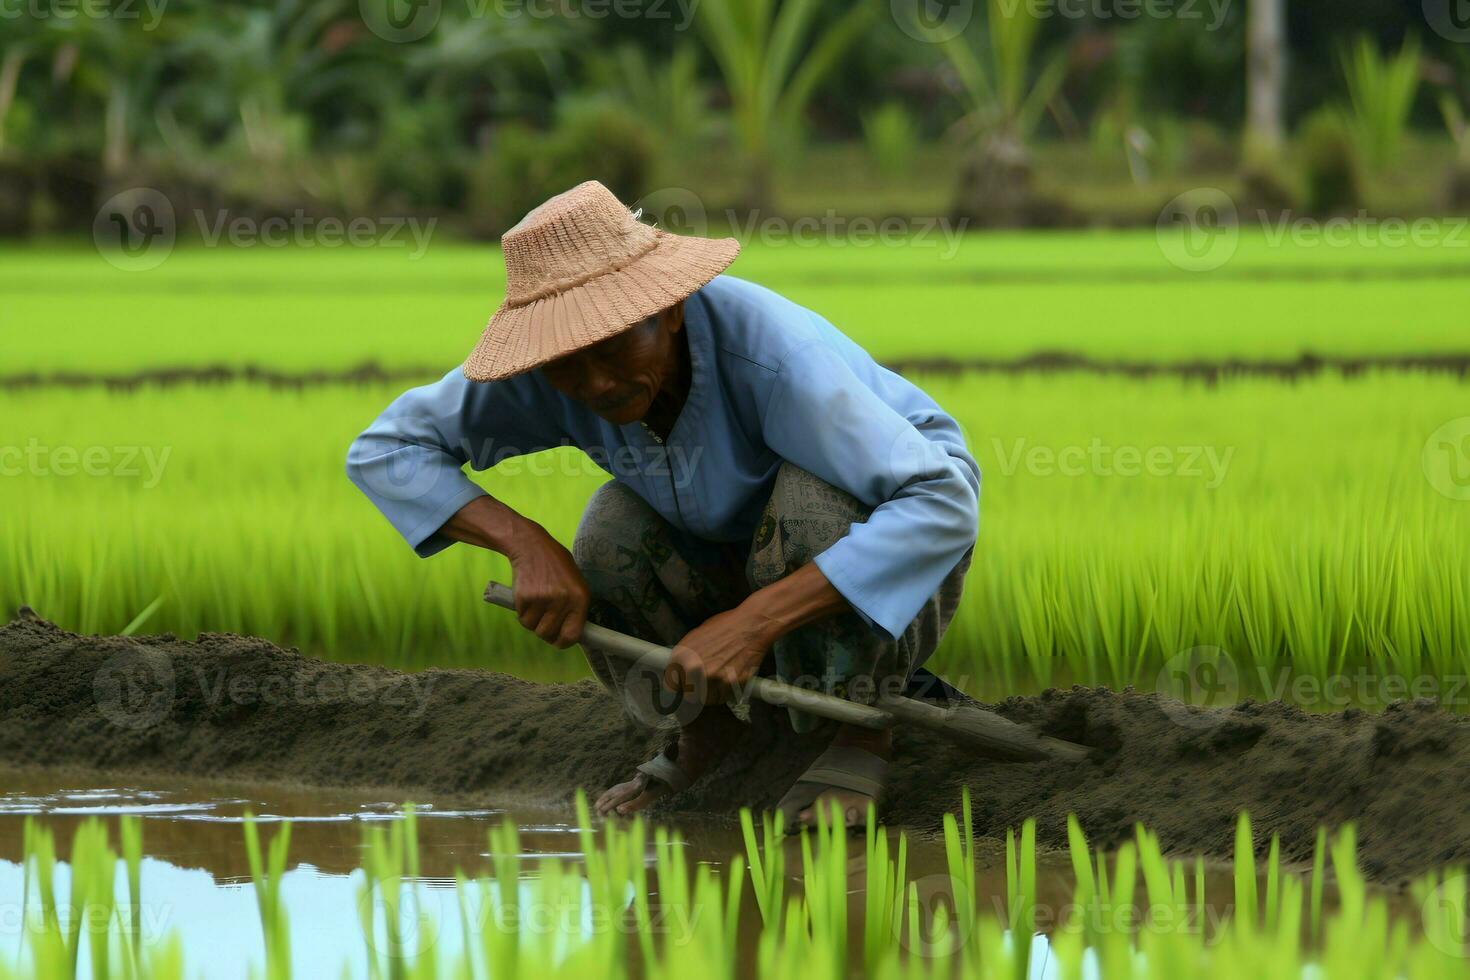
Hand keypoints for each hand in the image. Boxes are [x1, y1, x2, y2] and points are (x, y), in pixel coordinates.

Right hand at [506, 521, 589, 647]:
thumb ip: (575, 606)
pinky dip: (522, 613)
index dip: (564, 642)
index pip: (573, 634)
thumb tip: (571, 635)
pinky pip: (522, 618)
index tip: (558, 641)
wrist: (531, 545)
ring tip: (537, 604)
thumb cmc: (556, 566)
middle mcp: (563, 600)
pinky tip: (527, 597)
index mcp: (580, 597)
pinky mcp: (524, 598)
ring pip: (534, 628)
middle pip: (549, 634)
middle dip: (545, 631)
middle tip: (543, 618)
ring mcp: (543, 599)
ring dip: (533, 621)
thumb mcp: (575, 582)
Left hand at [667, 607, 775, 704]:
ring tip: (718, 681)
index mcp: (682, 655)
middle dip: (695, 692)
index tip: (684, 688)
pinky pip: (723, 697)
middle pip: (688, 696)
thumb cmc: (724, 627)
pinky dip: (725, 693)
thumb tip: (679, 673)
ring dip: (711, 694)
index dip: (679, 687)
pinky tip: (729, 679)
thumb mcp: (695, 637)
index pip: (671, 685)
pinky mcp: (730, 684)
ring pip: (707, 700)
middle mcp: (694, 669)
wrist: (750, 626)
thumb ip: (685, 657)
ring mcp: (713, 678)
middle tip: (703, 686)